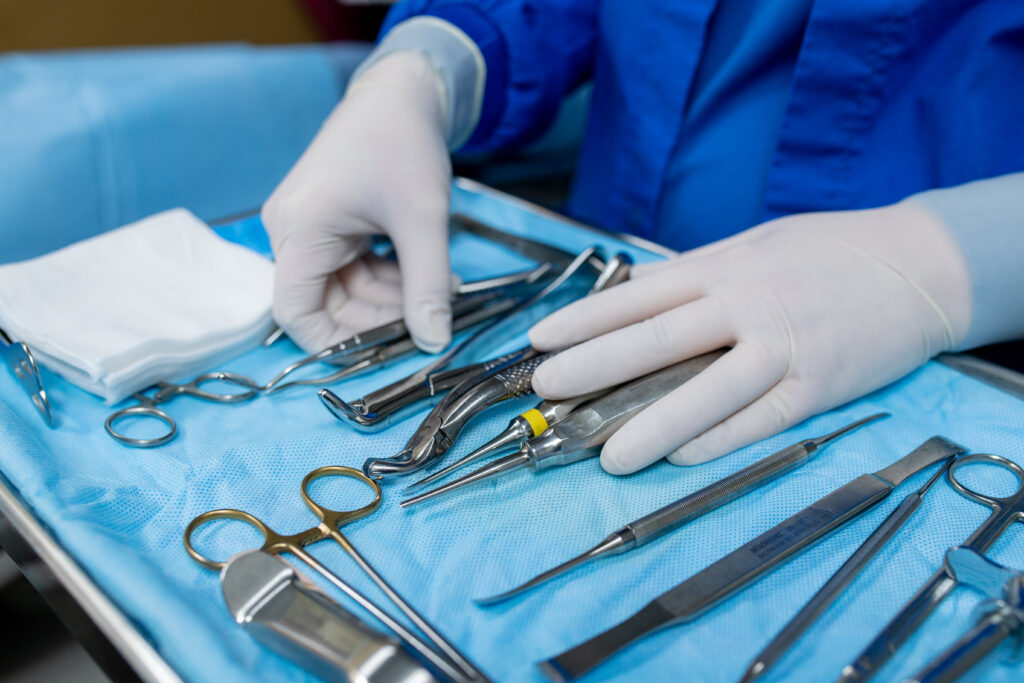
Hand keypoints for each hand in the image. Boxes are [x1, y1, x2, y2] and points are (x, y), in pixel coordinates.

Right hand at [262, 52, 453, 352]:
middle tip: (431, 319)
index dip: (335, 343)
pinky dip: (388, 277)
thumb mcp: (422, 220)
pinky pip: (353, 268)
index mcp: (299, 230)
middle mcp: (292, 232)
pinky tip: (428, 276)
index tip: (385, 353)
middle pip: (326, 303)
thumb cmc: (403, 143)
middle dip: (380, 317)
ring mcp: (309, 227)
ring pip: (345, 289)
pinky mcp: (329, 223)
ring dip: (391, 298)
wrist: (402, 91)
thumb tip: (434, 342)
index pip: (296, 312)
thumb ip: (427, 285)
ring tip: (443, 291)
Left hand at [529, 201, 971, 473]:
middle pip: (659, 338)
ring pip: (708, 389)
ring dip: (653, 424)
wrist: (922, 262)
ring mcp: (784, 346)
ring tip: (608, 454)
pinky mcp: (819, 385)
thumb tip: (634, 294)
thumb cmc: (827, 251)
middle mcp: (747, 303)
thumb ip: (696, 272)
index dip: (585, 318)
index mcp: (725, 266)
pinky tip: (681, 458)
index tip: (540, 340)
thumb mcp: (754, 244)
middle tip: (546, 390)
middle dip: (595, 365)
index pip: (640, 295)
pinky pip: (760, 418)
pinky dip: (719, 439)